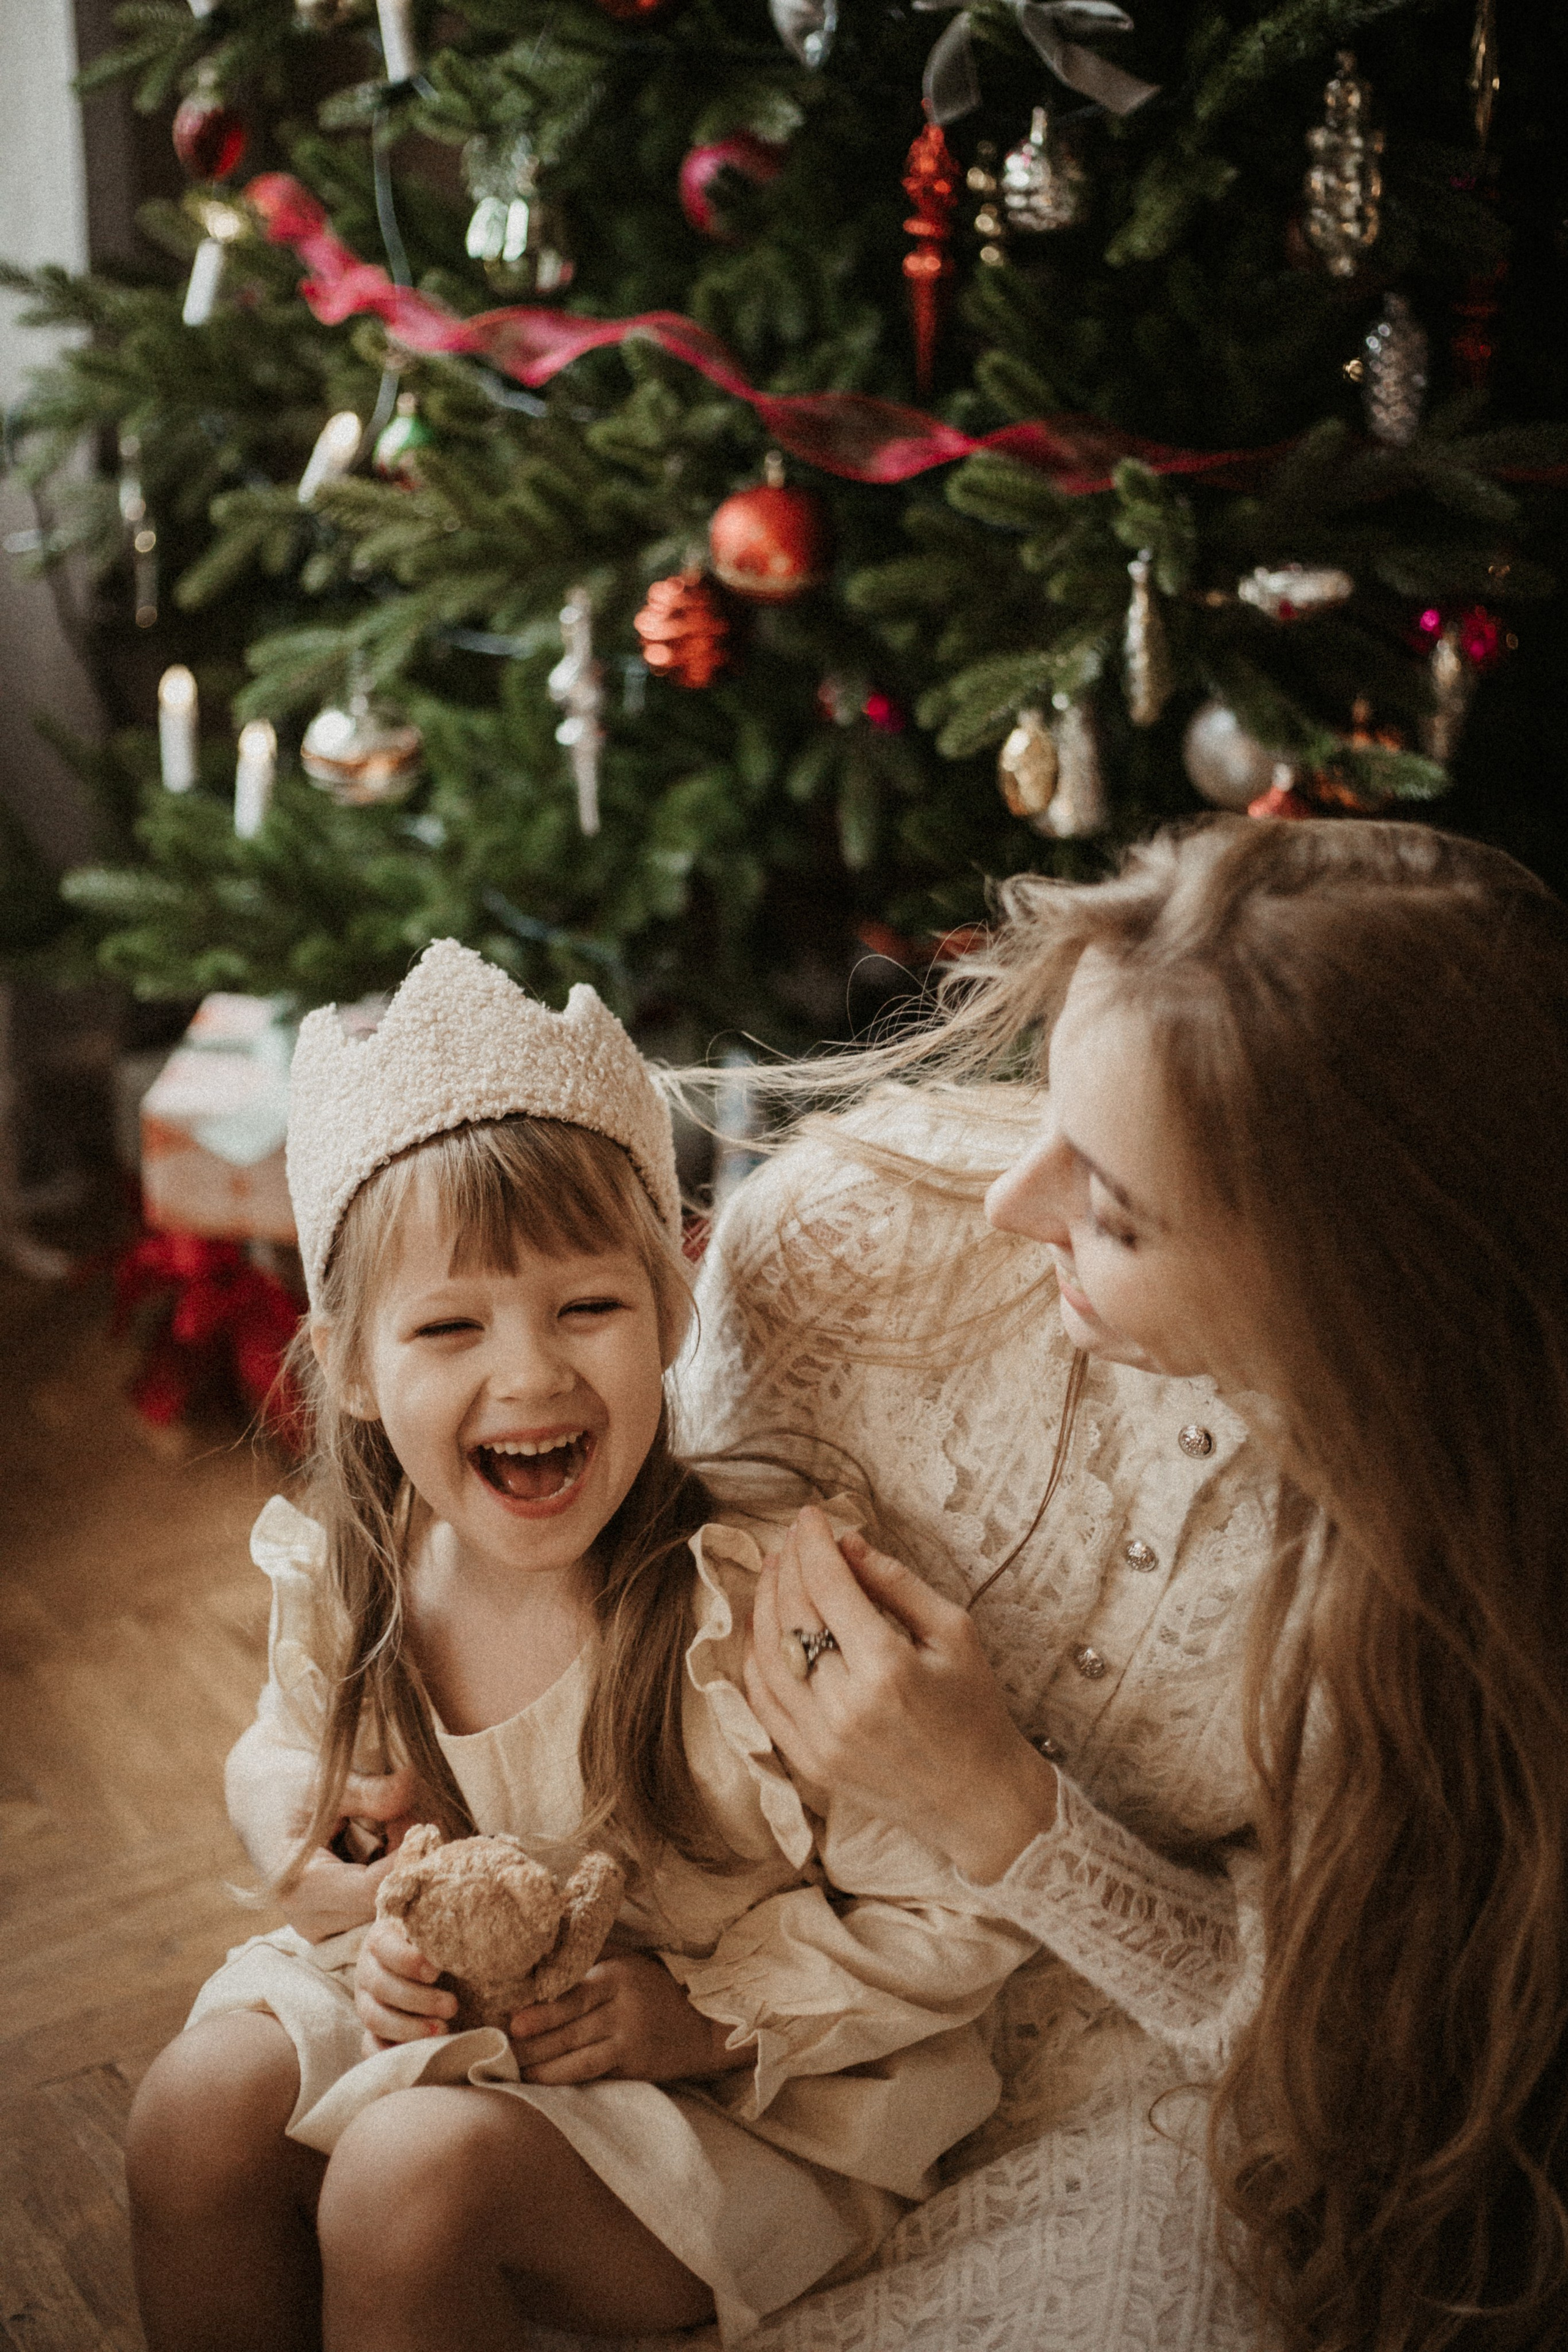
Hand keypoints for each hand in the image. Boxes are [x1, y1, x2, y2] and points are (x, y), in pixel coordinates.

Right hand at [279, 1767, 420, 1943]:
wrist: (258, 1801)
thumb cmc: (287, 1787)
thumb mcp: (325, 1784)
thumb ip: (368, 1792)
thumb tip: (410, 1785)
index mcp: (299, 1887)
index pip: (370, 1890)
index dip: (406, 1860)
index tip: (428, 1827)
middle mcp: (309, 1919)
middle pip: (382, 1907)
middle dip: (409, 1866)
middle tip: (419, 1824)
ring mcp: (322, 1927)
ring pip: (385, 1914)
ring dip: (404, 1875)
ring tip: (401, 1830)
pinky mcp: (335, 1924)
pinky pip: (377, 1911)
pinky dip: (393, 1881)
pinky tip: (392, 1847)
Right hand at [354, 1913, 458, 2053]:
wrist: (427, 1964)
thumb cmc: (436, 1944)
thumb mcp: (436, 1930)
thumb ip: (444, 1928)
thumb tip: (463, 1926)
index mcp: (380, 1939)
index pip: (383, 1946)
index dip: (407, 1960)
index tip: (436, 1971)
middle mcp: (368, 1970)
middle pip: (382, 1985)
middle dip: (418, 1999)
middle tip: (452, 2005)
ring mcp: (366, 2002)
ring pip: (375, 2017)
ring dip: (409, 2028)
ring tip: (443, 2030)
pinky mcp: (371, 2030)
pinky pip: (369, 2046)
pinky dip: (389, 2052)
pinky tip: (417, 2053)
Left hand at [508, 1952, 749, 2085]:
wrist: (703, 2024)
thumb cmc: (656, 1986)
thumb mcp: (630, 1960)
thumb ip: (592, 1954)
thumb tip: (547, 1945)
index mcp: (618, 1976)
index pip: (574, 1994)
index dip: (542, 2011)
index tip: (512, 2019)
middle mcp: (624, 2009)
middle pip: (570, 2028)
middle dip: (532, 2041)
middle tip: (500, 2047)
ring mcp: (629, 2041)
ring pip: (578, 2058)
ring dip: (542, 2067)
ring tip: (512, 2069)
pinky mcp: (634, 2067)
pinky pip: (593, 2074)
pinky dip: (565, 2079)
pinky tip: (542, 2083)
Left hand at [744, 1506, 1057, 1884]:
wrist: (979, 1799)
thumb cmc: (975, 1708)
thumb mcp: (954, 1632)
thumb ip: (897, 1584)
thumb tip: (848, 1544)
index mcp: (888, 1668)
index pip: (829, 1587)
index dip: (814, 1543)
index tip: (810, 1515)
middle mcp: (845, 1705)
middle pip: (794, 1615)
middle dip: (789, 1566)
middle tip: (793, 1538)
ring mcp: (821, 1740)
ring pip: (768, 1655)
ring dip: (765, 1605)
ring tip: (774, 1572)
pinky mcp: (809, 1763)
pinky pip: (764, 1701)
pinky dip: (756, 1658)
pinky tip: (763, 1628)